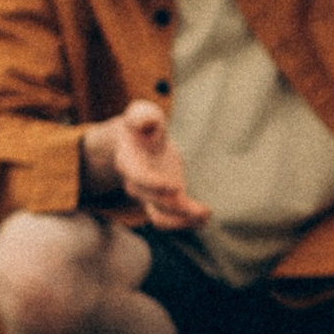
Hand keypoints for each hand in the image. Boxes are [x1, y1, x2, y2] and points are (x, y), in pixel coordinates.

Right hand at [83, 100, 211, 229]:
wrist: (136, 140)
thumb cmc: (142, 124)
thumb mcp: (141, 113)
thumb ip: (142, 116)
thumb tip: (146, 122)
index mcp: (129, 160)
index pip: (138, 176)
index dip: (153, 183)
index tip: (174, 188)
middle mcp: (135, 183)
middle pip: (151, 200)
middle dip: (174, 206)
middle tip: (198, 208)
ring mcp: (147, 195)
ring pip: (159, 216)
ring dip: (181, 220)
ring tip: (204, 215)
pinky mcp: (162, 201)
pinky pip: (169, 219)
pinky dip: (186, 220)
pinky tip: (204, 217)